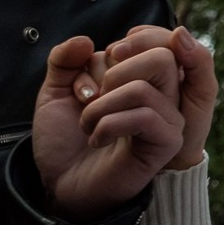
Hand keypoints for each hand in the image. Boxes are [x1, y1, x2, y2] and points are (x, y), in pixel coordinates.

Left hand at [32, 31, 213, 220]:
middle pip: (162, 56)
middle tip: (92, 98)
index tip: (89, 75)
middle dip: (113, 72)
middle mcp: (163, 95)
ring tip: (88, 125)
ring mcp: (168, 119)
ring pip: (143, 87)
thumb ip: (65, 60)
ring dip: (100, 106)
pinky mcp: (167, 143)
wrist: (61, 184)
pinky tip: (96, 139)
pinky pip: (144, 117)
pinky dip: (107, 125)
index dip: (115, 50)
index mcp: (142, 78)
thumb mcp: (55, 92)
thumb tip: (86, 40)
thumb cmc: (65, 142)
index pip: (149, 42)